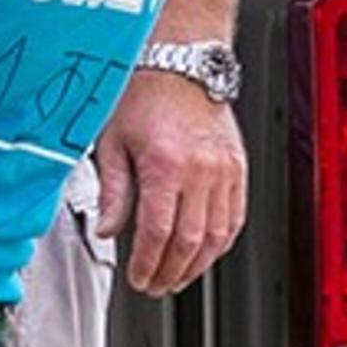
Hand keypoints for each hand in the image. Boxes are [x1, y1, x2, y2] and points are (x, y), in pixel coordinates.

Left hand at [93, 70, 246, 295]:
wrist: (180, 62)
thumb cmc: (143, 91)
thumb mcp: (113, 139)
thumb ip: (113, 190)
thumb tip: (107, 228)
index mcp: (165, 164)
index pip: (158, 231)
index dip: (147, 262)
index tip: (138, 277)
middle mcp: (200, 171)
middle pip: (189, 241)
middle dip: (171, 271)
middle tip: (155, 285)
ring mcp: (224, 171)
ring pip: (218, 236)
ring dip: (197, 264)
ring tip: (178, 277)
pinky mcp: (238, 169)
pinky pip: (235, 218)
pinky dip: (221, 242)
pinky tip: (205, 252)